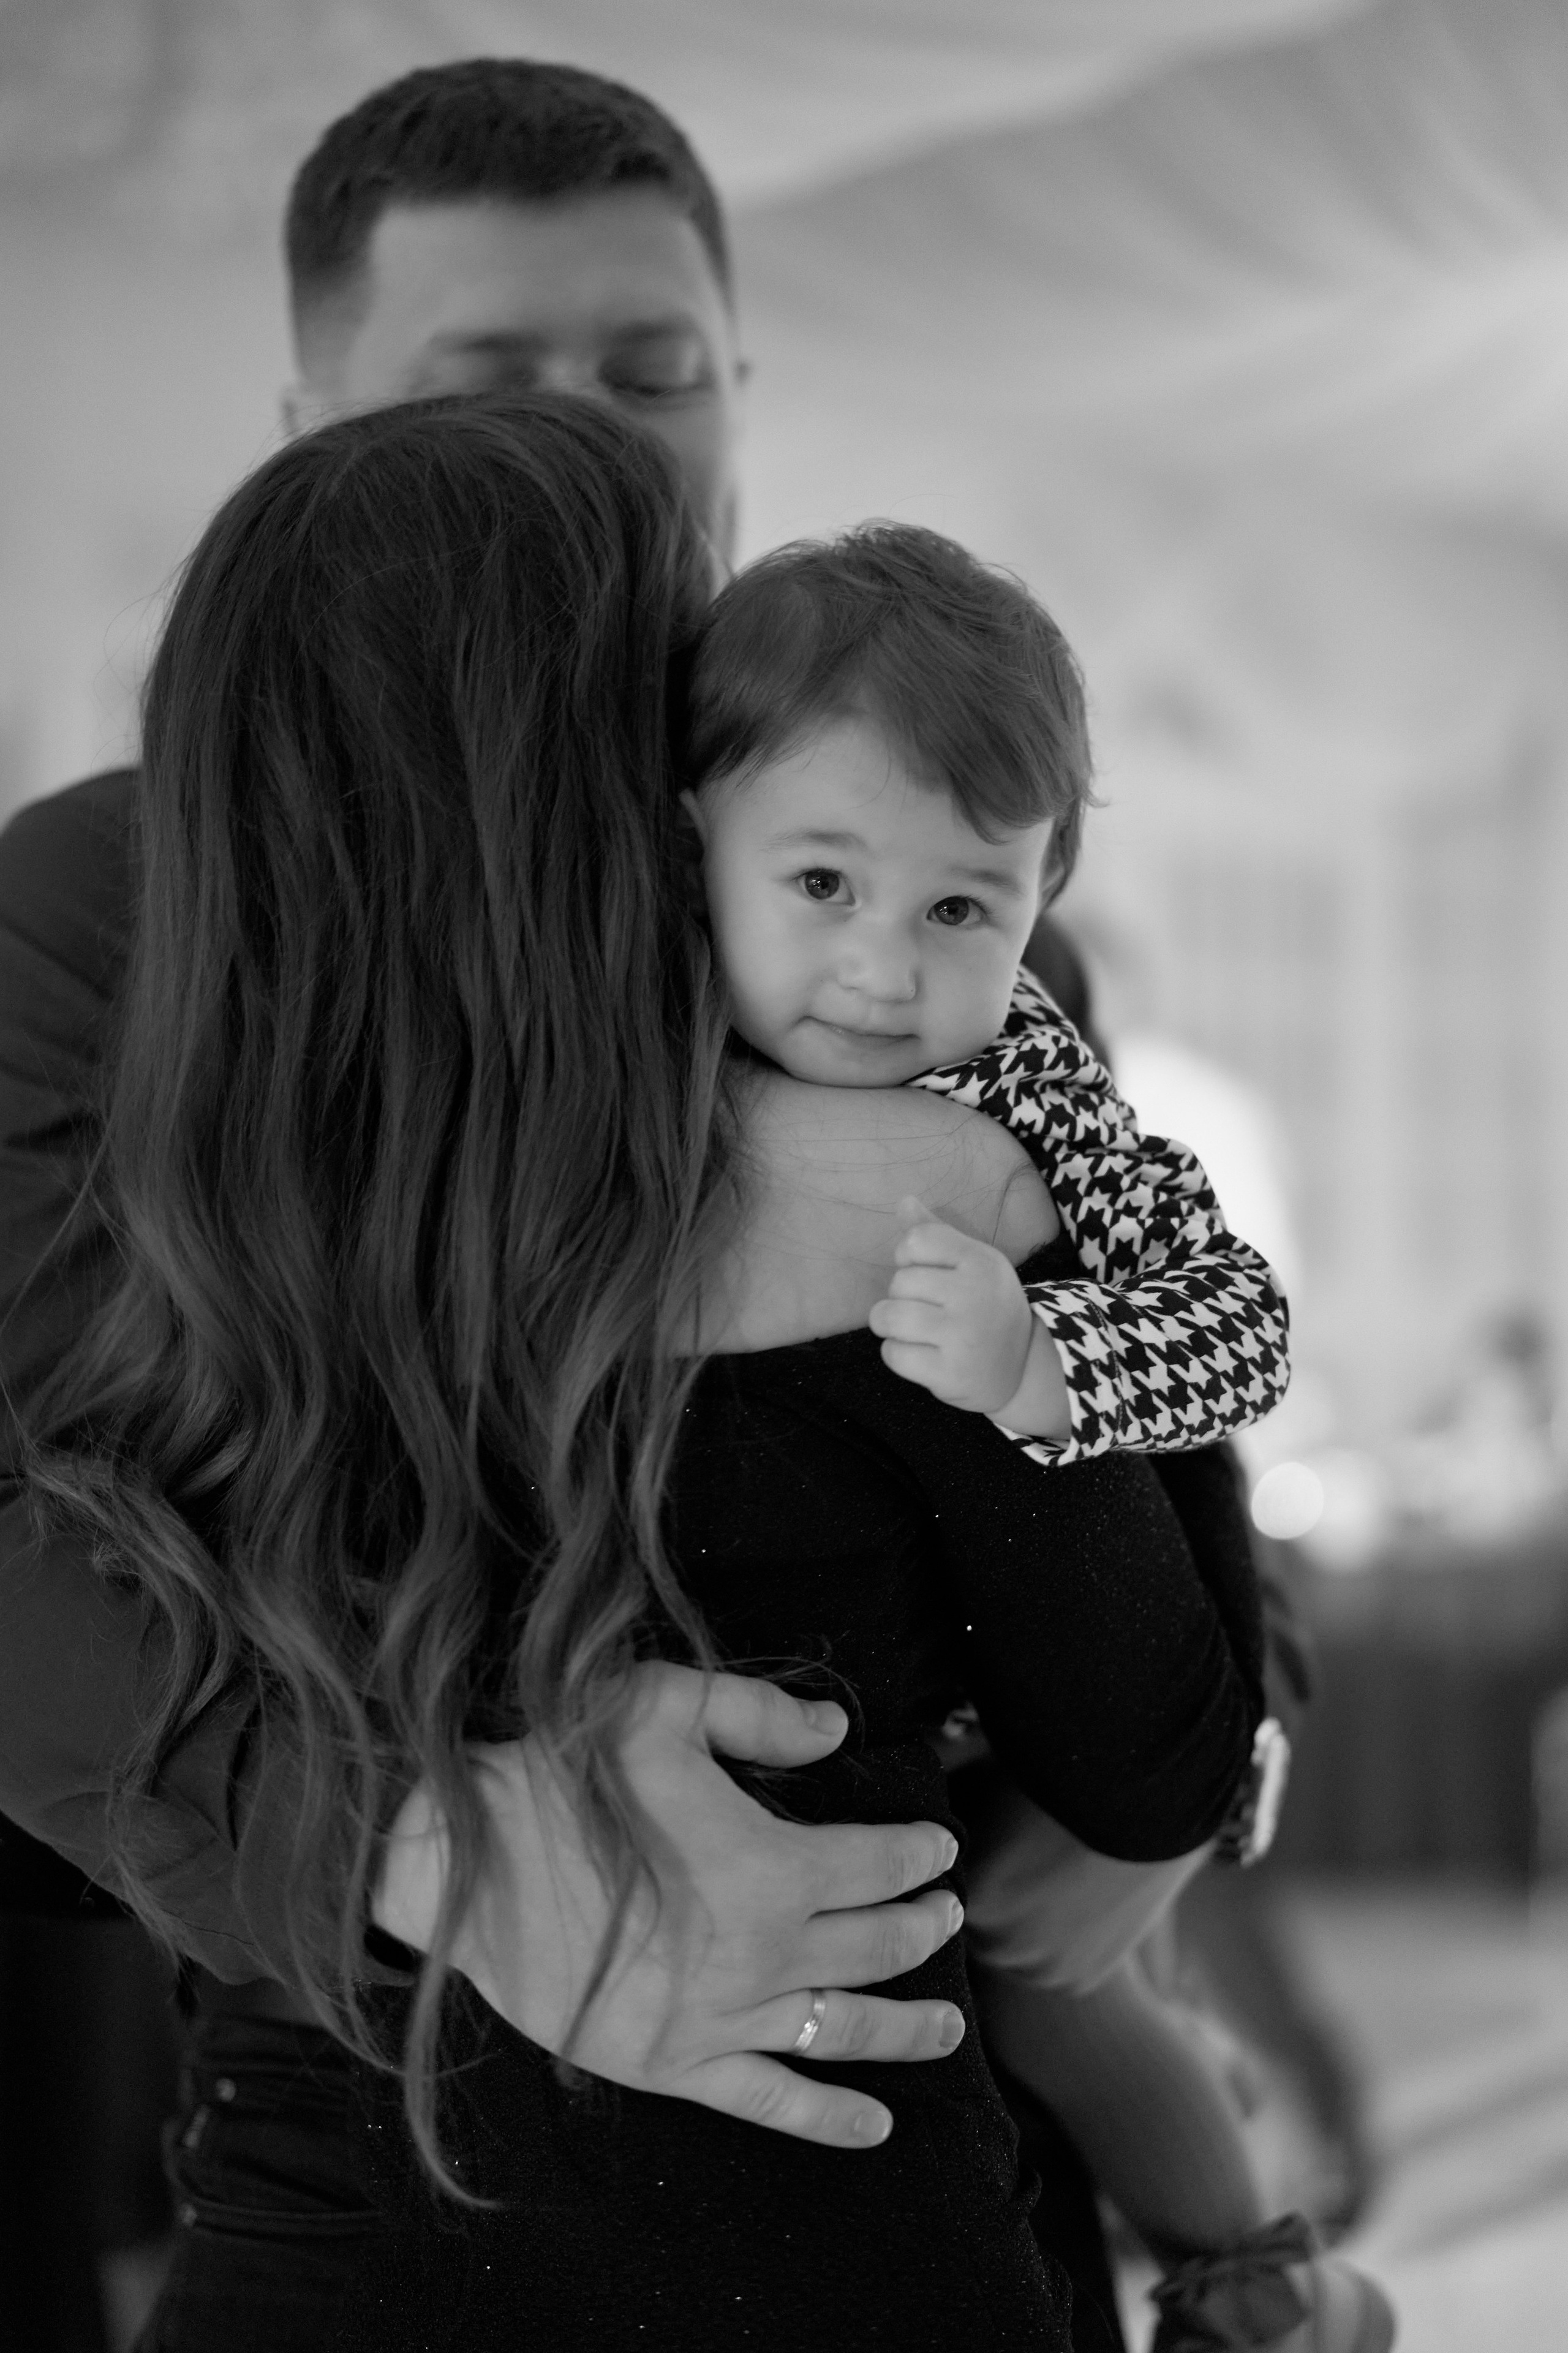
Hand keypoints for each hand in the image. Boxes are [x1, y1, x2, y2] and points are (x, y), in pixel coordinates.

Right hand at [374, 1661, 965, 2149]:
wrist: (460, 1866)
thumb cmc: (562, 1773)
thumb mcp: (663, 1706)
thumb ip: (762, 1715)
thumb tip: (837, 1731)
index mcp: (772, 1865)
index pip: (878, 1864)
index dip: (918, 1854)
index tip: (939, 1848)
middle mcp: (762, 1952)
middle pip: (875, 1947)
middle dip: (923, 1929)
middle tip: (947, 1916)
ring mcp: (719, 2017)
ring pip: (842, 2028)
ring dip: (907, 2026)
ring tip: (950, 2026)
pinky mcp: (671, 2063)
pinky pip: (769, 2101)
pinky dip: (829, 2118)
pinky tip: (875, 2124)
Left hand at [868, 1196, 1035, 1412]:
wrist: (1022, 1368)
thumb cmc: (987, 1307)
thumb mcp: (973, 1264)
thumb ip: (936, 1233)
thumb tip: (903, 1200)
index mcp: (981, 1261)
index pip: (915, 1241)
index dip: (909, 1257)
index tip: (927, 1273)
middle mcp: (975, 1296)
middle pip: (899, 1282)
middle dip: (902, 1296)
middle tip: (930, 1309)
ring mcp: (963, 1337)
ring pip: (888, 1317)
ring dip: (891, 1326)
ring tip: (914, 1330)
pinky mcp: (949, 1374)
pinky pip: (893, 1354)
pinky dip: (899, 1354)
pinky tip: (923, 1354)